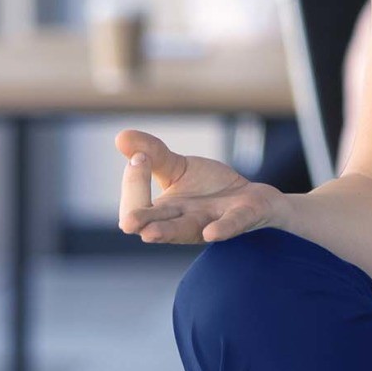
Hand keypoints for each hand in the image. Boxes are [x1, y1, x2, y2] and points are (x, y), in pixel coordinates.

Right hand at [113, 127, 283, 244]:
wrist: (251, 197)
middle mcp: (184, 222)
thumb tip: (120, 136)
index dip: (134, 184)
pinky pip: (231, 226)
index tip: (139, 159)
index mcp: (165, 211)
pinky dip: (222, 229)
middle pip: (157, 225)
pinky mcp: (242, 217)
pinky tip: (210, 233)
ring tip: (150, 233)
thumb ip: (152, 154)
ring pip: (186, 230)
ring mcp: (212, 221)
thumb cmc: (208, 188)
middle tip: (128, 222)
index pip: (137, 206)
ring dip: (169, 232)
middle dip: (142, 222)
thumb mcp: (178, 167)